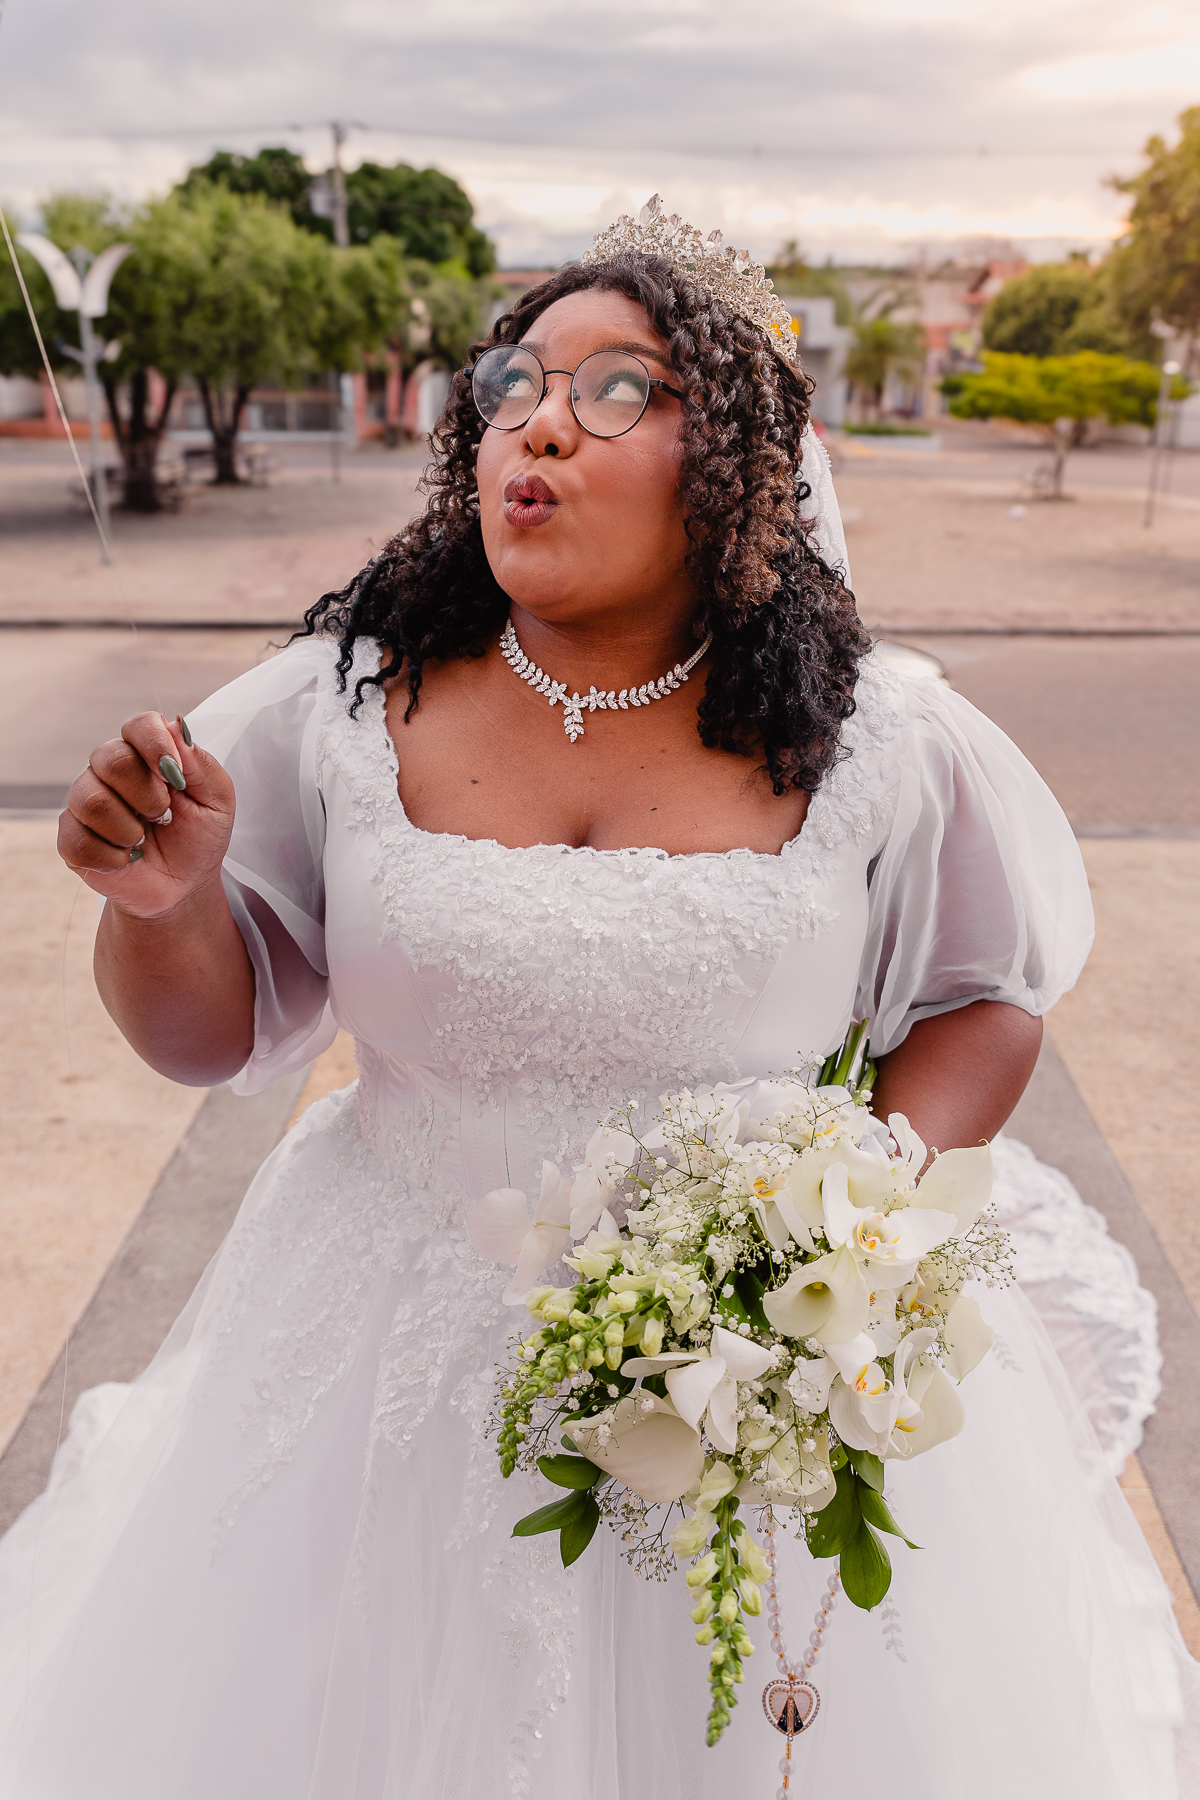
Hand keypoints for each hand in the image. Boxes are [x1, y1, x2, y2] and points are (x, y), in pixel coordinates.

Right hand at [58, 713, 234, 918]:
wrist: (183, 885)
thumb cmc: (199, 837)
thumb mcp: (217, 802)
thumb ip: (200, 764)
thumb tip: (176, 726)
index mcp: (147, 755)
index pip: (139, 726)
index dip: (154, 744)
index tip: (173, 774)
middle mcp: (111, 771)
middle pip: (110, 758)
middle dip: (146, 795)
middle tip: (164, 816)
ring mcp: (86, 802)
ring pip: (90, 800)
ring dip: (128, 829)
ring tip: (143, 840)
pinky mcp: (71, 837)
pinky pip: (76, 839)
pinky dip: (110, 857)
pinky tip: (126, 860)